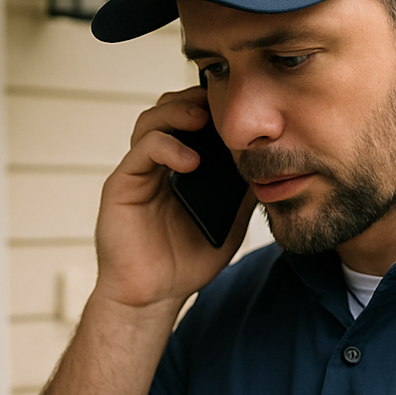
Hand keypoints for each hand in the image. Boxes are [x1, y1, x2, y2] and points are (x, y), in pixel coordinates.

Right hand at [93, 84, 255, 310]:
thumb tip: (274, 166)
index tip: (236, 103)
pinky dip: (167, 147)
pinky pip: (142, 152)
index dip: (208, 105)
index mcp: (179, 165)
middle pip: (167, 110)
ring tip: (203, 119)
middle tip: (219, 101)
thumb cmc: (188, 260)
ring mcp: (137, 171)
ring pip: (150, 122)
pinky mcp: (121, 185)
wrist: (156, 295)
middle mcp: (155, 163)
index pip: (189, 119)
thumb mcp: (230, 222)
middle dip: (192, 99)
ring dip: (177, 113)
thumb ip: (243, 193)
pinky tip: (191, 161)